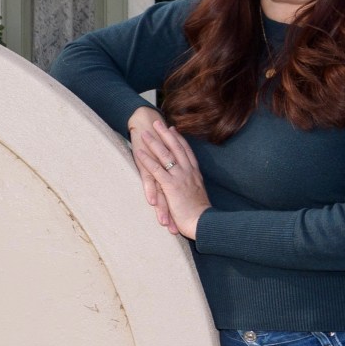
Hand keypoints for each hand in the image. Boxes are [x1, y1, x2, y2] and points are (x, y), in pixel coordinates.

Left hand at [131, 114, 210, 238]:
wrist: (206, 223)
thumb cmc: (201, 215)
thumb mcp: (198, 197)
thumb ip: (192, 189)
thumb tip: (190, 187)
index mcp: (195, 175)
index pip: (187, 152)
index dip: (179, 140)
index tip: (173, 130)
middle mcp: (188, 172)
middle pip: (176, 148)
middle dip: (166, 134)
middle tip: (158, 122)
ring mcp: (180, 177)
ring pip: (166, 155)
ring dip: (154, 142)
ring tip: (145, 131)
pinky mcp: (171, 185)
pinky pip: (156, 169)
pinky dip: (147, 159)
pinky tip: (139, 151)